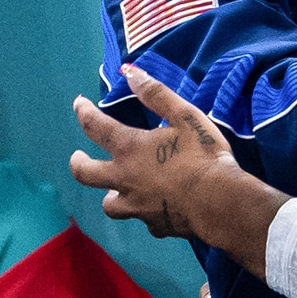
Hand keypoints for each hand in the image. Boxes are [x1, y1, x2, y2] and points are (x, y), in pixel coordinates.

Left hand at [70, 65, 239, 239]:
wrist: (219, 201)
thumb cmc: (203, 154)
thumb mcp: (185, 116)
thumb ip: (157, 94)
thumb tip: (130, 73)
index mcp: (130, 148)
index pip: (96, 127)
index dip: (84, 112)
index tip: (78, 103)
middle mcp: (125, 178)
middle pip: (85, 174)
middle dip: (78, 163)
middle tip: (77, 157)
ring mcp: (137, 205)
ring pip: (109, 204)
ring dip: (109, 194)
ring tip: (115, 190)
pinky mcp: (155, 224)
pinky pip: (143, 218)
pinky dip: (145, 210)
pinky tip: (157, 207)